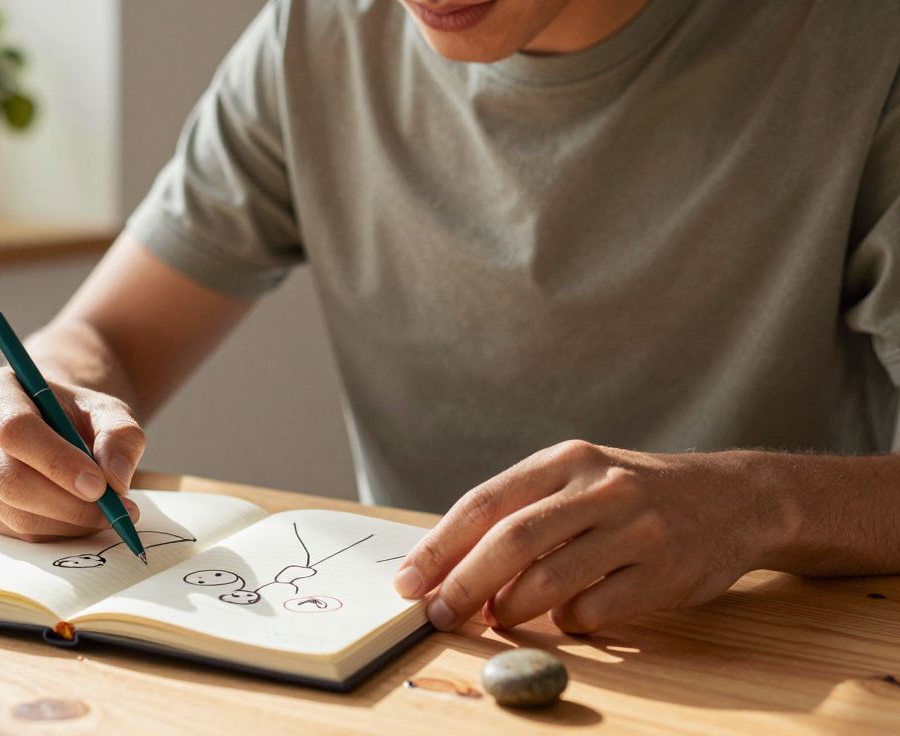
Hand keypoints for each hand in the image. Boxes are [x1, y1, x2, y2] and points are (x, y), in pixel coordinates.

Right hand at [0, 367, 144, 541]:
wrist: (53, 424)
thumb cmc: (76, 414)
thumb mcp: (107, 410)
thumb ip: (120, 435)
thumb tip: (116, 478)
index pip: (15, 430)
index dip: (57, 462)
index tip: (99, 485)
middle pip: (9, 478)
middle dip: (67, 503)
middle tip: (115, 510)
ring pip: (13, 513)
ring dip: (68, 523)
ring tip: (109, 514)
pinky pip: (16, 532)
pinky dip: (57, 533)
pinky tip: (84, 520)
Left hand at [395, 441, 786, 633]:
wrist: (733, 498)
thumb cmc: (632, 497)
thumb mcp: (578, 480)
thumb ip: (522, 513)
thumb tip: (448, 566)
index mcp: (565, 460)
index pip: (485, 502)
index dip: (440, 546)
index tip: (408, 581)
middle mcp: (599, 488)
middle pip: (512, 540)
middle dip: (464, 584)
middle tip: (438, 615)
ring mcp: (636, 528)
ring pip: (551, 578)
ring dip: (511, 609)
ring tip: (496, 620)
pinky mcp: (665, 570)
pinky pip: (597, 608)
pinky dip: (569, 621)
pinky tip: (565, 619)